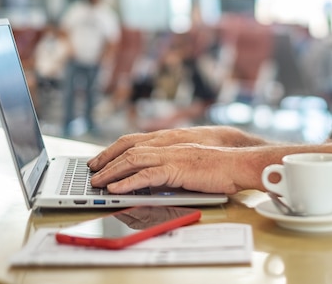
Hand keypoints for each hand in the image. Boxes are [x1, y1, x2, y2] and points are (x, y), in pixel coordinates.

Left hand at [89, 142, 242, 194]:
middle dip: (107, 160)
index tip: (100, 159)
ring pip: (132, 160)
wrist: (239, 163)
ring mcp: (171, 156)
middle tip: (91, 171)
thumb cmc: (220, 166)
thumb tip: (154, 180)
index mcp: (171, 142)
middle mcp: (168, 145)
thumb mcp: (190, 163)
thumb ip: (172, 167)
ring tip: (97, 182)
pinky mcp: (177, 169)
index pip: (134, 141)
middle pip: (128, 149)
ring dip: (112, 172)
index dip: (114, 149)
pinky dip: (128, 182)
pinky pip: (146, 175)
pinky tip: (116, 189)